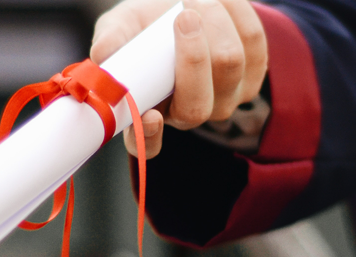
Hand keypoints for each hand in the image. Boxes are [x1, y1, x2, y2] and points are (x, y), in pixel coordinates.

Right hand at [90, 0, 267, 158]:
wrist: (183, 4)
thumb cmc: (145, 24)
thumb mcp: (121, 27)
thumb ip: (111, 40)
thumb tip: (102, 55)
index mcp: (149, 112)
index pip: (146, 144)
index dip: (150, 137)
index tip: (150, 116)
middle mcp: (188, 113)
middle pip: (197, 105)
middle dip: (193, 57)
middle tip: (184, 16)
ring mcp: (225, 98)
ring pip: (230, 64)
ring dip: (215, 22)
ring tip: (196, 0)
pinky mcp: (253, 74)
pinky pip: (253, 41)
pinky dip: (236, 12)